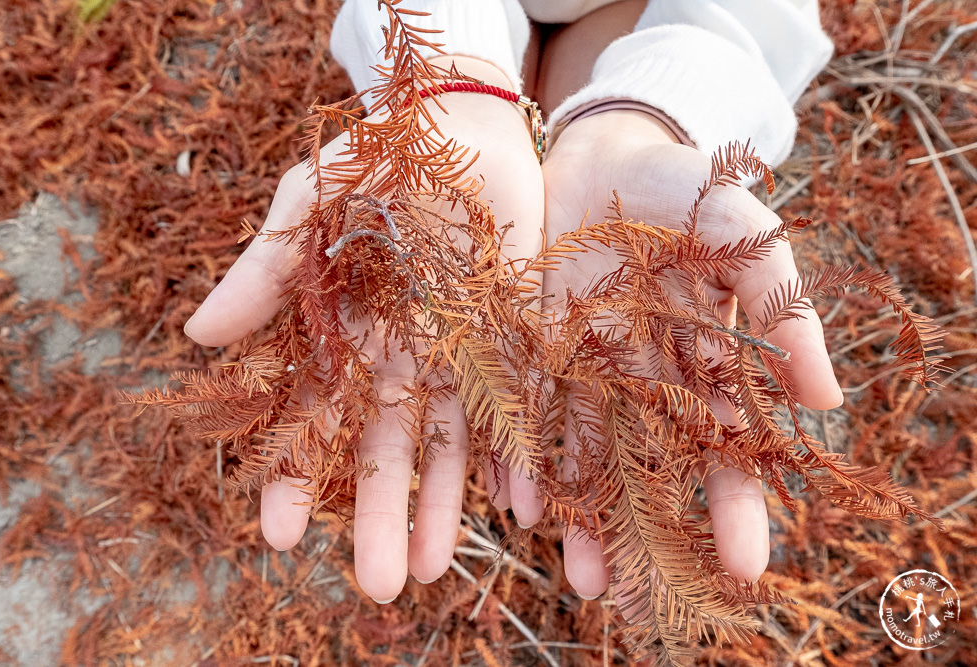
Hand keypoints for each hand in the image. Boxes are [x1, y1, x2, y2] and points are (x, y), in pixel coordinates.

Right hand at [184, 56, 544, 602]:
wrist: (459, 122)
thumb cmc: (372, 158)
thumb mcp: (309, 207)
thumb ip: (265, 269)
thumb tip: (197, 336)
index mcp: (344, 334)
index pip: (314, 420)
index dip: (296, 476)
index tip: (280, 536)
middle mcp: (400, 356)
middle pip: (389, 448)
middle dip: (380, 515)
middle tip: (377, 587)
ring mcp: (460, 351)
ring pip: (452, 443)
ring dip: (443, 506)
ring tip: (432, 571)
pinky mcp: (515, 335)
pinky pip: (518, 403)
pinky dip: (519, 455)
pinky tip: (520, 510)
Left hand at [539, 110, 843, 598]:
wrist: (607, 153)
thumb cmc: (690, 189)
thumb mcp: (743, 231)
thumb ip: (781, 302)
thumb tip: (825, 399)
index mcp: (706, 360)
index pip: (727, 446)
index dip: (736, 504)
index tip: (743, 565)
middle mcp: (647, 376)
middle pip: (651, 465)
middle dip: (646, 530)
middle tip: (637, 599)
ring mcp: (588, 365)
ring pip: (586, 452)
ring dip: (582, 513)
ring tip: (582, 580)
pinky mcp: (534, 344)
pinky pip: (529, 409)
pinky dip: (524, 455)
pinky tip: (519, 505)